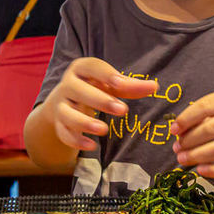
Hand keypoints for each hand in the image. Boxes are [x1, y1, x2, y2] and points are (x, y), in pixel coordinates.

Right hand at [43, 57, 157, 149]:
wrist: (64, 102)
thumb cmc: (94, 88)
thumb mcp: (110, 84)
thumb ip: (129, 86)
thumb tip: (154, 87)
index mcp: (81, 69)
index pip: (91, 67)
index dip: (105, 75)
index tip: (121, 83)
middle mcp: (68, 85)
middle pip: (79, 90)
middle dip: (100, 100)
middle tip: (123, 110)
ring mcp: (61, 105)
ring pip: (67, 114)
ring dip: (84, 122)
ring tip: (104, 130)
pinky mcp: (59, 124)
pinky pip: (64, 133)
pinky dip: (76, 140)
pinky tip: (92, 146)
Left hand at [171, 88, 213, 178]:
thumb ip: (208, 113)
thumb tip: (179, 132)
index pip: (206, 106)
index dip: (186, 119)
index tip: (173, 130)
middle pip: (211, 129)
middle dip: (189, 141)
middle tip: (176, 148)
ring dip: (197, 156)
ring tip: (183, 159)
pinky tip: (200, 170)